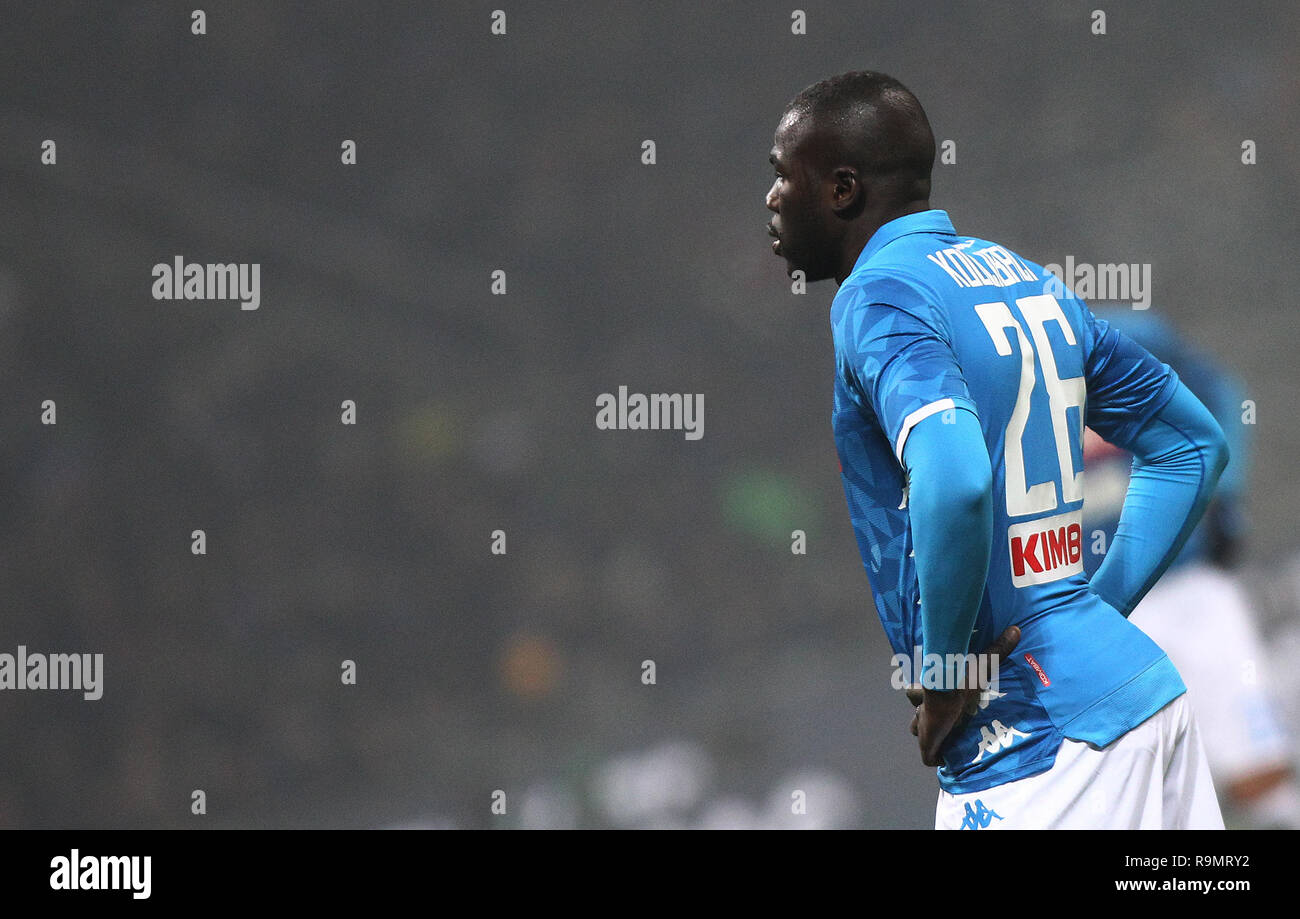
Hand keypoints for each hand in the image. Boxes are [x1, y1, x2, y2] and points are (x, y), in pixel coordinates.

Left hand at [906, 625, 1020, 766]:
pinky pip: (928, 757)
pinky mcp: (928, 744)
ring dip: (927, 734)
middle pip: (916, 717)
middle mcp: (925, 710)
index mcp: (931, 694)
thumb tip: (1016, 629)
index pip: (915, 695)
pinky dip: (935, 757)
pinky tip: (945, 758)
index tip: (934, 701)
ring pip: (917, 731)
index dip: (922, 698)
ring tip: (943, 736)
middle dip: (924, 718)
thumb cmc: (958, 677)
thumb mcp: (981, 664)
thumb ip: (997, 649)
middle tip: (942, 720)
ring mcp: (925, 728)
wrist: (946, 690)